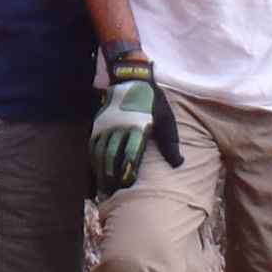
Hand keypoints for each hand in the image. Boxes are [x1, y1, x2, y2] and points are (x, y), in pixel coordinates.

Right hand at [89, 46, 182, 197]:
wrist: (131, 78)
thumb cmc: (153, 101)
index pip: (131, 156)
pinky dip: (94, 159)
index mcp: (138, 129)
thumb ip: (170, 143)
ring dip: (101, 171)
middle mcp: (119, 129)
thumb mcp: (166, 119)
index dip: (128, 173)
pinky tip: (96, 169)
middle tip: (113, 192)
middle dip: (111, 177)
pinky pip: (93, 145)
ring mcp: (107, 126)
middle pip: (112, 158)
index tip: (127, 187)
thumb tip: (178, 164)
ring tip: (104, 187)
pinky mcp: (99, 124)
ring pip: (100, 153)